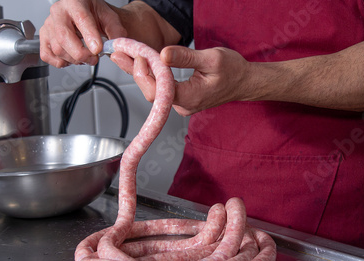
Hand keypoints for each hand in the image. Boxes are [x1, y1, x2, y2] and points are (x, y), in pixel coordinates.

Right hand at [39, 0, 126, 67]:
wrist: (88, 15)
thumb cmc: (96, 15)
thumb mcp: (110, 19)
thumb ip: (116, 32)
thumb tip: (115, 47)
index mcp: (75, 2)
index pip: (81, 19)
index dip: (89, 36)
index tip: (98, 49)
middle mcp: (59, 12)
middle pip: (63, 37)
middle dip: (81, 54)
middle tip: (94, 58)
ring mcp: (49, 25)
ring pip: (57, 49)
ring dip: (74, 60)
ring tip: (86, 57)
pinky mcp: (44, 37)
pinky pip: (47, 55)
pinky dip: (61, 62)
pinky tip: (72, 57)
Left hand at [112, 46, 253, 115]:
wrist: (244, 82)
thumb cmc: (233, 71)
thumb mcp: (211, 58)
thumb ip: (185, 57)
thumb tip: (162, 54)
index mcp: (190, 97)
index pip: (158, 90)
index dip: (144, 73)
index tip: (137, 54)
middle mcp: (182, 105)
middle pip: (151, 92)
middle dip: (135, 71)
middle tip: (119, 53)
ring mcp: (180, 104)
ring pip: (154, 91)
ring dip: (139, 72)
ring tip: (123, 55)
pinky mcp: (179, 98)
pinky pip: (160, 89)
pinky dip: (149, 75)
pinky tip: (138, 63)